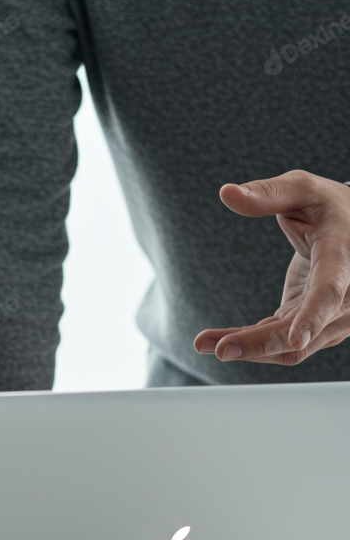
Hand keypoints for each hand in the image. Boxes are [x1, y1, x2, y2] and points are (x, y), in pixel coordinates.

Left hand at [195, 171, 349, 366]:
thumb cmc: (329, 206)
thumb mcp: (303, 189)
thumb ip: (268, 194)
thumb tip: (226, 193)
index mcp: (343, 257)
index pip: (329, 291)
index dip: (313, 316)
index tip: (296, 339)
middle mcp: (344, 297)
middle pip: (301, 334)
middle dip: (259, 344)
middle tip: (219, 348)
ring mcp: (327, 318)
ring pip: (288, 348)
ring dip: (247, 349)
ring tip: (204, 343)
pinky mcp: (306, 324)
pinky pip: (277, 341)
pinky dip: (247, 343)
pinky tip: (215, 340)